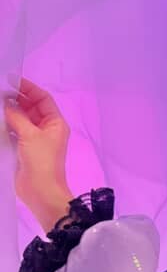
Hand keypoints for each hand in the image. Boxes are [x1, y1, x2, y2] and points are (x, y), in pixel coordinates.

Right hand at [3, 76, 73, 223]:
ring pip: (21, 119)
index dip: (28, 88)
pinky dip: (6, 124)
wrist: (41, 191)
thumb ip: (16, 116)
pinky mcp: (24, 149)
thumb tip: (6, 103)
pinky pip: (14, 131)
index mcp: (55, 123)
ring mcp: (35, 139)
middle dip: (15, 99)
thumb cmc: (42, 161)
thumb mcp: (29, 135)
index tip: (11, 80)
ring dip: (9, 111)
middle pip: (30, 107)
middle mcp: (47, 128)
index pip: (43, 99)